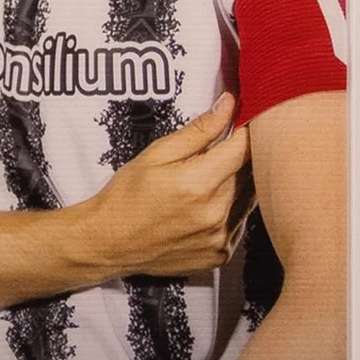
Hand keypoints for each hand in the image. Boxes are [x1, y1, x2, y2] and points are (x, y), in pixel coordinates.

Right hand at [69, 93, 252, 280]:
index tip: (242, 122)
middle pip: (251, 172)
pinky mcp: (221, 253)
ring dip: (239, 183)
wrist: (109, 243)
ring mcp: (219, 237)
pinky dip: (232, 209)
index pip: (244, 147)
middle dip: (241, 156)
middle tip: (220, 152)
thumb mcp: (157, 154)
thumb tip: (228, 106)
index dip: (247, 130)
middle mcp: (214, 213)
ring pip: (250, 198)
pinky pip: (240, 222)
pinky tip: (207, 206)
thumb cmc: (127, 197)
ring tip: (209, 180)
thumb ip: (199, 130)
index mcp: (198, 184)